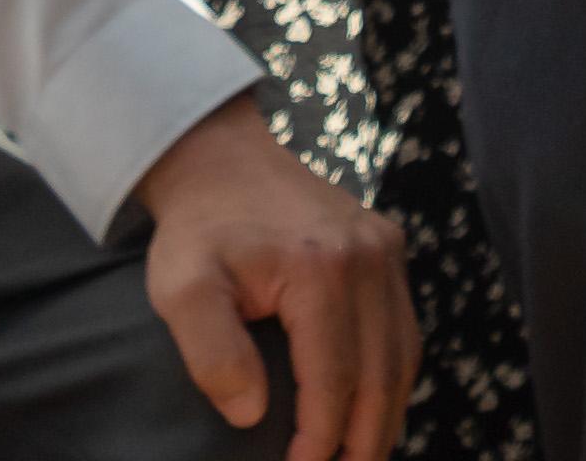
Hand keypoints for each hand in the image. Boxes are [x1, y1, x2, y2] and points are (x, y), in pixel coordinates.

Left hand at [129, 96, 415, 460]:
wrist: (225, 155)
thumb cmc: (200, 227)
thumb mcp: (181, 287)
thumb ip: (212, 353)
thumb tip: (252, 414)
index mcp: (322, 270)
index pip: (334, 380)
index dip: (320, 440)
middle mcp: (370, 259)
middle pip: (382, 375)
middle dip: (364, 443)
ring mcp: (386, 250)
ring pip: (404, 355)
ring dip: (387, 415)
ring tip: (360, 458)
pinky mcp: (389, 247)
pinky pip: (405, 327)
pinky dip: (394, 377)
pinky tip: (374, 406)